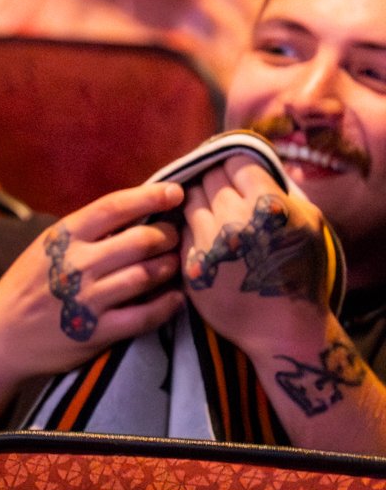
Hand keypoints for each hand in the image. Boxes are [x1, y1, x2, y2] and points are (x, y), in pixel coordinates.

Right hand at [0, 180, 187, 380]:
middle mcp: (74, 265)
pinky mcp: (95, 332)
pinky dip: (167, 305)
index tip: (176, 193)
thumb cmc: (27, 287)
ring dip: (169, 267)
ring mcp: (85, 299)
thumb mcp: (45, 249)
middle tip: (174, 237)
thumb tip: (135, 212)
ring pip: (147, 275)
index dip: (150, 196)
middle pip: (141, 240)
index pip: (113, 207)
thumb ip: (85, 233)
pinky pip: (145, 316)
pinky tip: (175, 298)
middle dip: (167, 235)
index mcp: (62, 238)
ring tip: (173, 264)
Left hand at [182, 161, 331, 350]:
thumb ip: (281, 191)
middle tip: (220, 192)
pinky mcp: (190, 263)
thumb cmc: (300, 271)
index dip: (235, 168)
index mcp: (269, 204)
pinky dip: (187, 229)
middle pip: (209, 178)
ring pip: (189, 202)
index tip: (235, 176)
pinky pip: (180, 230)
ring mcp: (209, 242)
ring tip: (209, 213)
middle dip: (215, 182)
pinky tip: (199, 235)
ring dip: (197, 203)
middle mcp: (235, 219)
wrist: (282, 327)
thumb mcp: (309, 223)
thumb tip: (253, 167)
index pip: (236, 163)